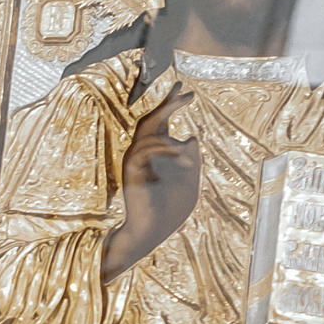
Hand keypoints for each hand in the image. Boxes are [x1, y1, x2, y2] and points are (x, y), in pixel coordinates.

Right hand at [100, 89, 200, 284]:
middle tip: (185, 92)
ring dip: (172, 136)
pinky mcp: (131, 168)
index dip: (172, 105)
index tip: (187, 92)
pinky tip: (183, 159)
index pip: (161, 122)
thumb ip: (192, 160)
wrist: (150, 231)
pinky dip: (166, 150)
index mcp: (156, 154)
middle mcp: (142, 152)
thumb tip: (192, 138)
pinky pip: (146, 148)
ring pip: (149, 131)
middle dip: (169, 104)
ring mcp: (134, 159)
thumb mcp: (190, 182)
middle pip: (151, 119)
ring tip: (188, 155)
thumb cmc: (169, 211)